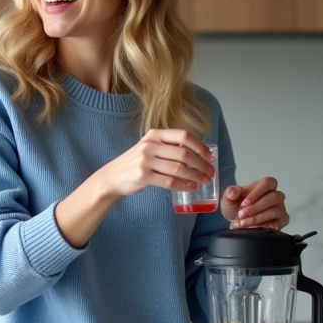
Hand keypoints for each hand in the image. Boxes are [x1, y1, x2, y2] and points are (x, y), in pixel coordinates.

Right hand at [95, 128, 214, 198]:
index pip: (183, 136)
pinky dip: (184, 186)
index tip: (209, 156)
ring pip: (178, 169)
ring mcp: (145, 161)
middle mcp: (150, 145)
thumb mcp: (150, 147)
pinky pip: (169, 182)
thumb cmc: (136, 162)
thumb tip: (198, 153)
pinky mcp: (143, 176)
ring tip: (203, 180)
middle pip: (184, 153)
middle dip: (201, 164)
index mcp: (155, 134)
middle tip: (210, 172)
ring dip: (195, 176)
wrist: (113, 176)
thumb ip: (169, 146)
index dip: (200, 146)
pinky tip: (191, 187)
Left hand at [220, 177, 287, 229]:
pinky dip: (264, 226)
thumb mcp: (229, 200)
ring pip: (275, 211)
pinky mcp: (282, 220)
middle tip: (241, 215)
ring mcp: (280, 208)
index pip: (267, 183)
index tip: (243, 204)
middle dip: (255, 208)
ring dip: (257, 218)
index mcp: (264, 185)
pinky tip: (254, 227)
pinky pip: (278, 223)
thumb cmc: (236, 207)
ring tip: (244, 223)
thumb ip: (230, 193)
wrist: (238, 221)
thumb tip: (233, 191)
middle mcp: (275, 195)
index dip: (256, 193)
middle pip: (273, 197)